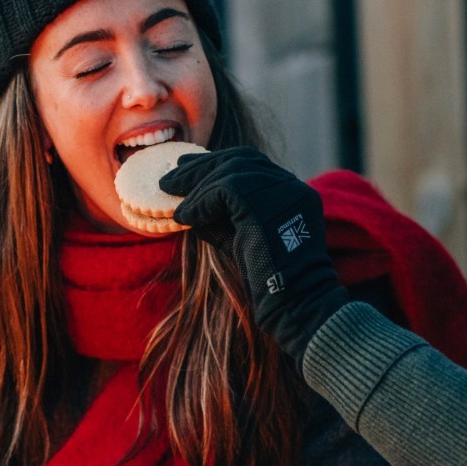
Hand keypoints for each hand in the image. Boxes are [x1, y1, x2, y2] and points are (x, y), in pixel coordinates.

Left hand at [160, 147, 349, 363]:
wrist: (295, 304)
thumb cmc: (270, 282)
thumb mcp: (243, 240)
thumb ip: (223, 219)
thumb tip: (189, 204)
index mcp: (294, 193)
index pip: (252, 165)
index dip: (218, 164)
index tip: (188, 167)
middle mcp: (292, 186)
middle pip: (241, 161)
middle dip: (201, 166)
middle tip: (171, 176)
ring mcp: (284, 192)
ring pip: (231, 172)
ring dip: (196, 185)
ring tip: (173, 200)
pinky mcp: (268, 204)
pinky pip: (225, 190)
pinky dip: (200, 202)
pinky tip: (184, 217)